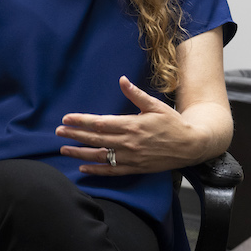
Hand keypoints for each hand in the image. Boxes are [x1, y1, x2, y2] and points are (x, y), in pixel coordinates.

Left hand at [56, 76, 205, 175]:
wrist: (192, 145)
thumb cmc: (173, 123)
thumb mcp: (155, 106)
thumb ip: (136, 94)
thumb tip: (121, 80)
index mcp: (132, 125)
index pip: (100, 123)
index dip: (81, 121)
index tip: (66, 118)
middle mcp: (129, 142)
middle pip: (95, 139)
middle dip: (74, 135)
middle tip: (58, 132)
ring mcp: (132, 157)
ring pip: (100, 156)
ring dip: (80, 153)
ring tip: (63, 150)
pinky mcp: (136, 168)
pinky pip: (112, 171)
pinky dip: (96, 170)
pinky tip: (83, 168)